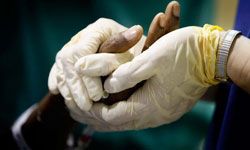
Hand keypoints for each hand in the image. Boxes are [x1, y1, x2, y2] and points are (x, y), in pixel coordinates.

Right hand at [48, 18, 143, 112]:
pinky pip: (56, 71)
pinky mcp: (68, 59)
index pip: (81, 52)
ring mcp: (72, 47)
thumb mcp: (134, 55)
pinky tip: (61, 95)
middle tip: (87, 106)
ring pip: (60, 67)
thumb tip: (127, 39)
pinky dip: (59, 84)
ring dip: (68, 89)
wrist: (135, 57)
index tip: (98, 95)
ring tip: (80, 106)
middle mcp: (82, 36)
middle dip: (76, 86)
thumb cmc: (137, 58)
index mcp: (99, 29)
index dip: (86, 76)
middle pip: (67, 60)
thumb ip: (119, 57)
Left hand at [76, 25, 223, 130]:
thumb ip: (128, 74)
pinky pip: (136, 116)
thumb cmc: (184, 54)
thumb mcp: (153, 58)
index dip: (93, 110)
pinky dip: (119, 111)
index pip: (113, 116)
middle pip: (117, 124)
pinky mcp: (164, 108)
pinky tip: (111, 105)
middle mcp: (154, 116)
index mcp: (150, 106)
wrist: (212, 57)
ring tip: (87, 109)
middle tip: (76, 109)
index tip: (78, 101)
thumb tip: (108, 86)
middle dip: (95, 116)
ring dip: (106, 116)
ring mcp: (160, 114)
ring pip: (126, 121)